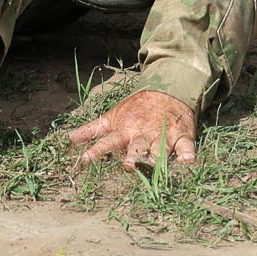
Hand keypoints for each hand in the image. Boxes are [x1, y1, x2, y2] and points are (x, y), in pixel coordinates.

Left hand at [68, 90, 197, 169]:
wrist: (167, 90)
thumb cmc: (136, 108)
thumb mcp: (112, 116)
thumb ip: (92, 130)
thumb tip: (68, 138)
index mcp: (124, 130)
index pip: (108, 141)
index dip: (97, 151)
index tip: (85, 160)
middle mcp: (143, 134)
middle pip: (136, 146)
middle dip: (133, 155)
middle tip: (129, 165)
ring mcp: (162, 135)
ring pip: (160, 149)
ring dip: (158, 157)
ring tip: (157, 166)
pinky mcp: (182, 136)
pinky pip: (186, 146)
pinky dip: (188, 153)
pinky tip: (188, 161)